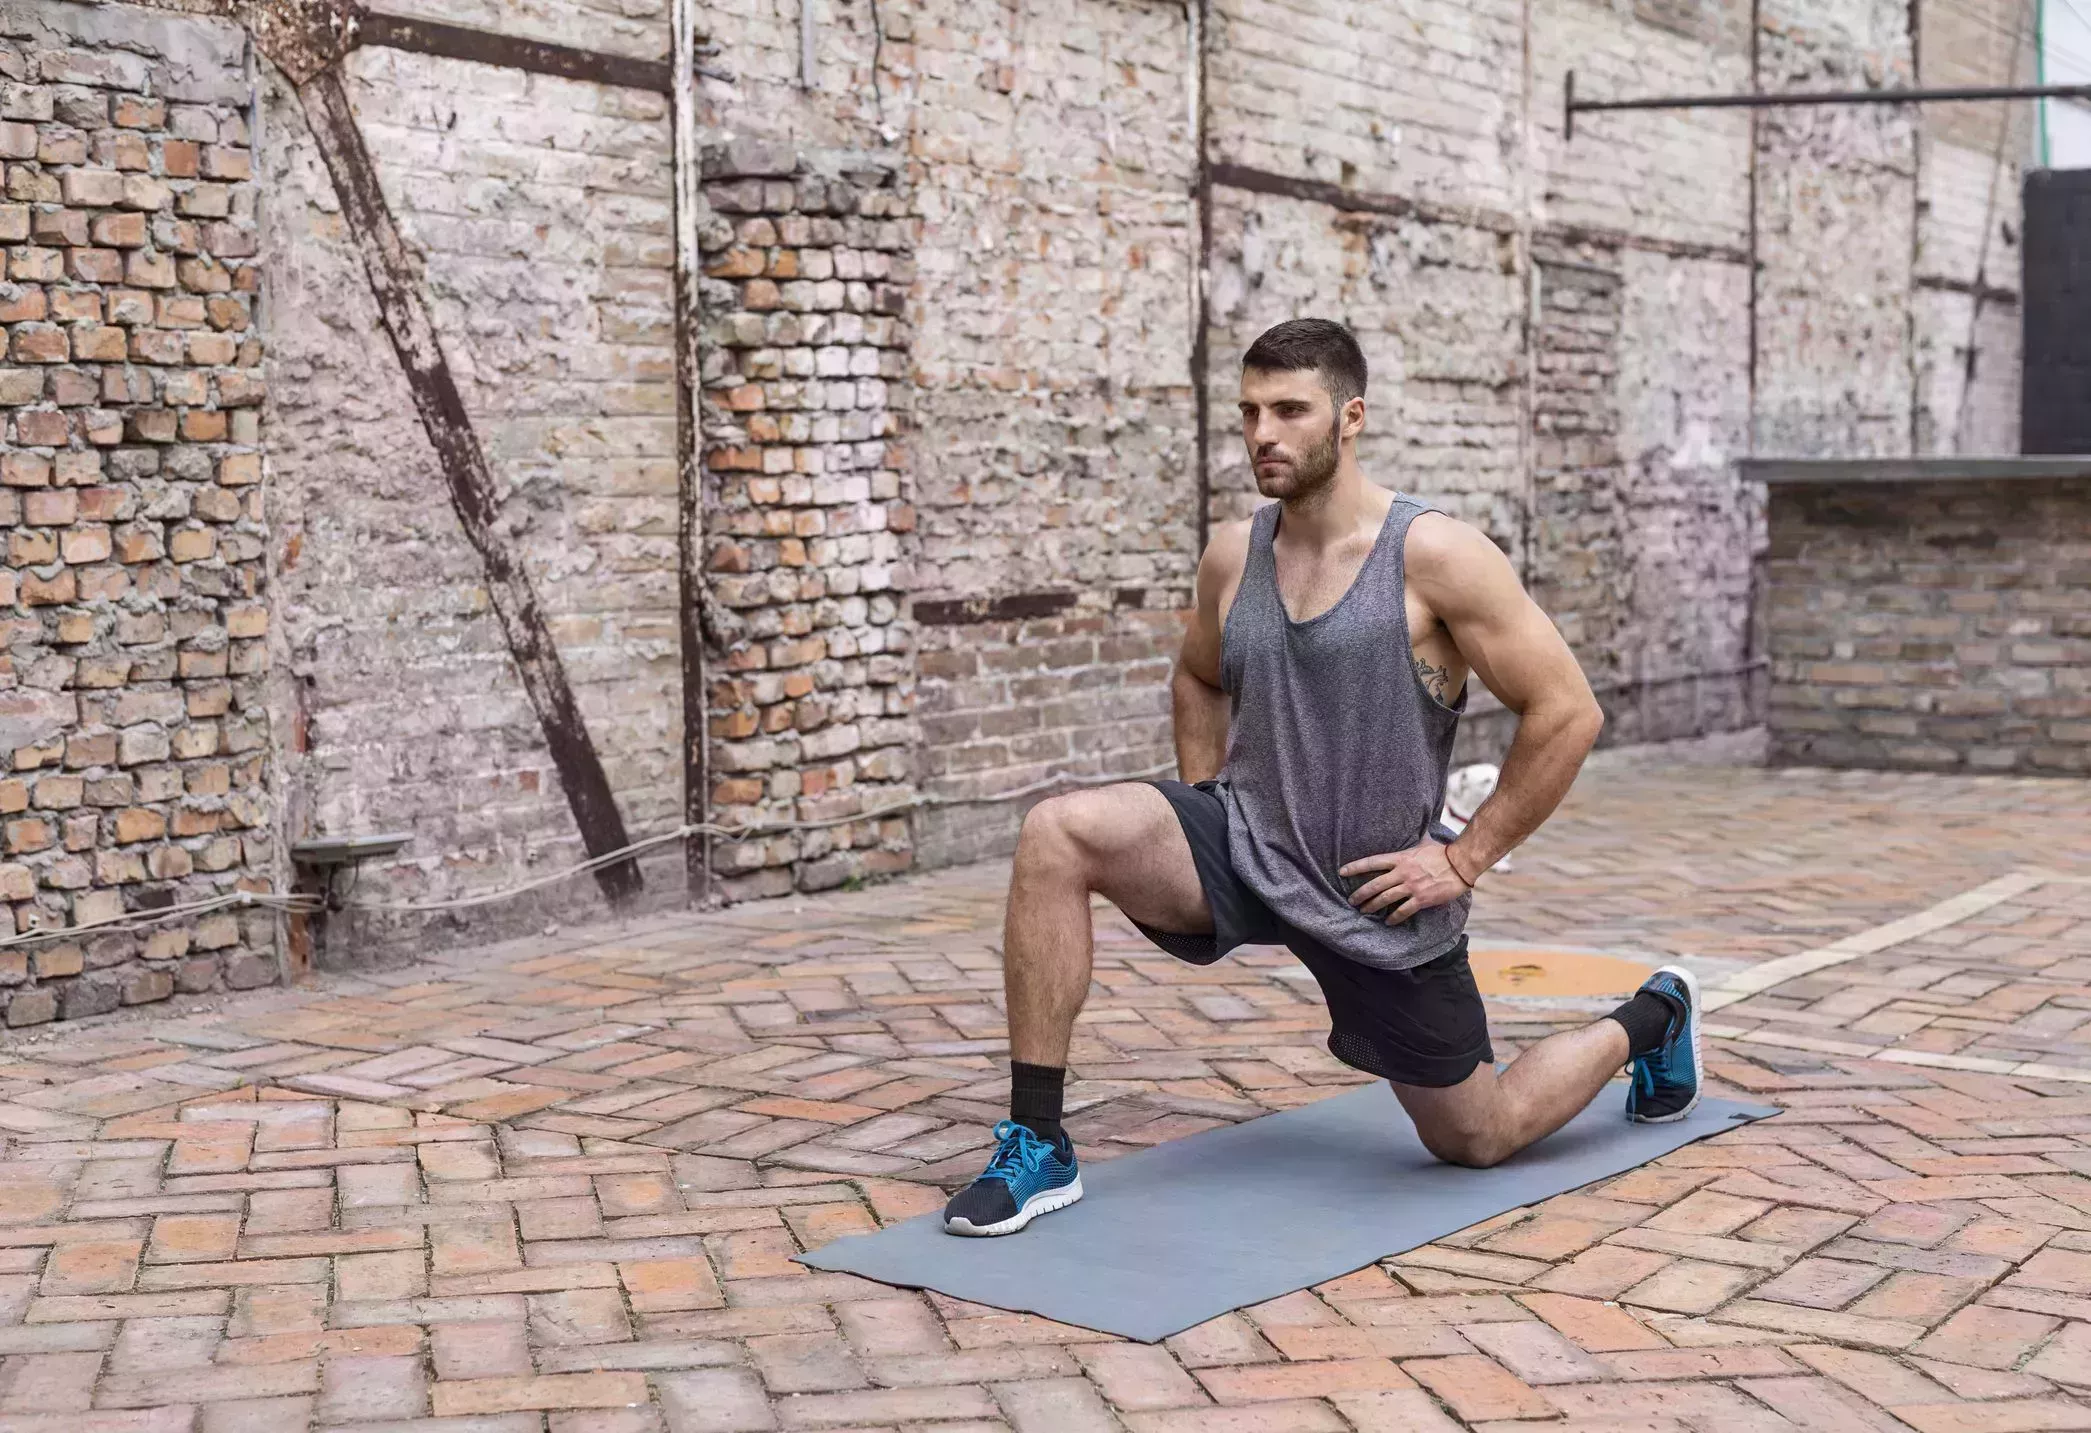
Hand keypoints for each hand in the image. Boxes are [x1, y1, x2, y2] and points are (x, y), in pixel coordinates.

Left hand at [1339, 841, 1470, 924]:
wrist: (1460, 863)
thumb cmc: (1442, 852)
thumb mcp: (1423, 843)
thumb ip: (1412, 842)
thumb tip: (1413, 830)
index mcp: (1401, 858)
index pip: (1372, 862)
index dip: (1355, 867)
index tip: (1342, 871)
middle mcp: (1403, 872)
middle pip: (1375, 884)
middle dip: (1360, 893)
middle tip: (1351, 900)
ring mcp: (1411, 886)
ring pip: (1385, 899)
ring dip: (1372, 906)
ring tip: (1364, 911)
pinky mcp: (1422, 899)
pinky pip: (1403, 911)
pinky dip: (1394, 918)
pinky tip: (1388, 922)